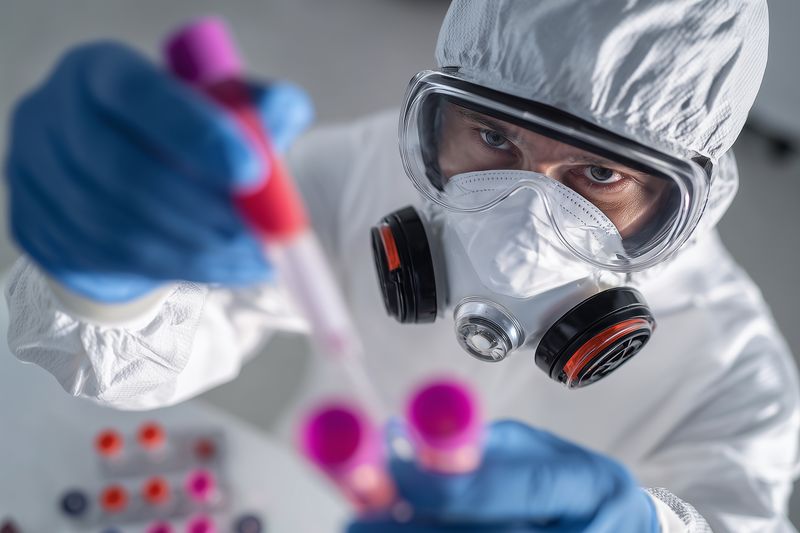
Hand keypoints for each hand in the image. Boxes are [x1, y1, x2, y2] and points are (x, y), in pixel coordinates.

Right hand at [5, 41, 312, 301]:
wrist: (117, 172)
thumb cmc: (176, 131)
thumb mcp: (215, 105)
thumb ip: (253, 108)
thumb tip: (286, 111)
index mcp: (101, 72)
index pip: (142, 96)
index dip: (197, 134)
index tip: (253, 171)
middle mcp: (56, 117)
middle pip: (125, 173)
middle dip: (204, 213)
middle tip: (262, 238)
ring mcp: (38, 176)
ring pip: (120, 229)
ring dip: (199, 251)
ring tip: (255, 260)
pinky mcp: (40, 228)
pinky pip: (113, 262)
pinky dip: (180, 270)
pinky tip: (223, 267)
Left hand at [348, 421, 657, 532]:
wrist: (621, 529)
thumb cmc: (566, 486)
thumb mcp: (533, 450)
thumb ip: (479, 448)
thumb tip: (402, 436)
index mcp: (587, 485)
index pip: (525, 488)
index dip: (457, 485)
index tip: (396, 475)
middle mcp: (588, 532)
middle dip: (418, 531)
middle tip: (359, 521)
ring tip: (370, 528)